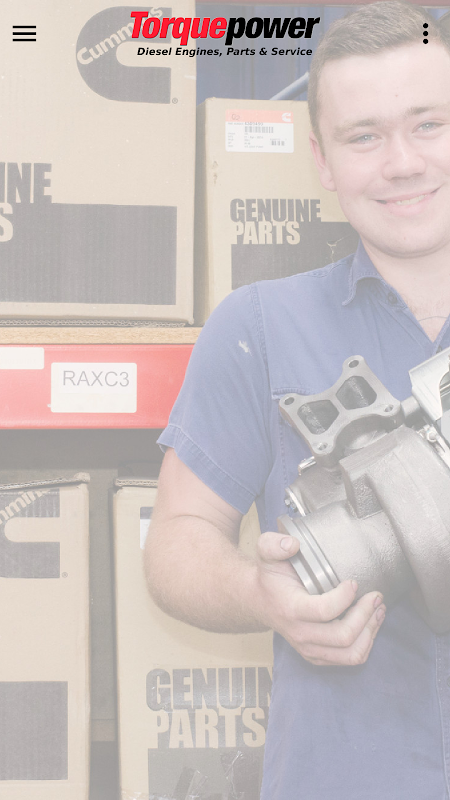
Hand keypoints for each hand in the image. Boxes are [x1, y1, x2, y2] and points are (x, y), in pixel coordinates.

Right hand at [255, 531, 385, 665]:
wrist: (260, 601)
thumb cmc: (271, 577)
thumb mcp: (267, 553)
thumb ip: (274, 544)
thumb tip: (293, 544)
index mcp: (291, 609)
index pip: (324, 611)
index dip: (345, 597)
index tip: (353, 582)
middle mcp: (300, 634)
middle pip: (343, 636)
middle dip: (366, 615)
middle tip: (375, 596)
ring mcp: (309, 649)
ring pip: (351, 653)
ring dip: (370, 631)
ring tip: (378, 610)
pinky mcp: (318, 656)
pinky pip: (349, 658)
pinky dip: (366, 642)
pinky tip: (371, 622)